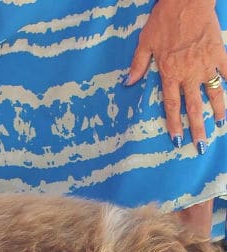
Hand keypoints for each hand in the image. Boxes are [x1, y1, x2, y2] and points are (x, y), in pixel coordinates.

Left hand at [128, 0, 226, 150]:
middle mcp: (189, 74)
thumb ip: (138, 65)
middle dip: (197, 128)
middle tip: (200, 145)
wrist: (188, 1)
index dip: (174, 124)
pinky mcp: (219, 52)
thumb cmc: (163, 21)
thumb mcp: (145, 43)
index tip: (177, 139)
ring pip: (214, 92)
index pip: (172, 106)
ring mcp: (206, 64)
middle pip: (194, 106)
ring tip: (219, 125)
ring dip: (218, 110)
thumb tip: (127, 83)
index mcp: (170, 74)